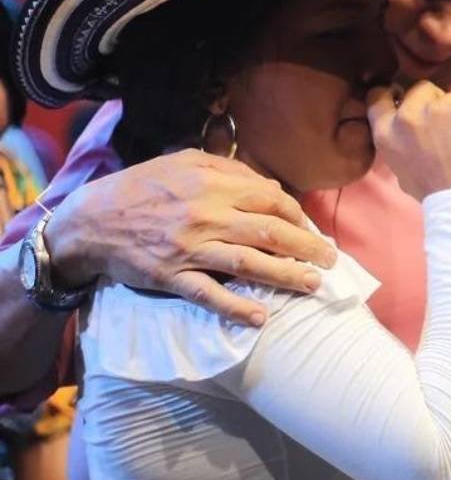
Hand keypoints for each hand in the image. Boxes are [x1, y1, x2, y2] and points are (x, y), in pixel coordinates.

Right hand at [45, 149, 335, 325]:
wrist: (91, 221)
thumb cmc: (142, 188)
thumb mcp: (183, 162)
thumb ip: (227, 169)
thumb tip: (268, 185)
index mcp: (212, 185)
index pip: (271, 200)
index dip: (299, 217)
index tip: (312, 230)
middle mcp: (206, 216)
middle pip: (270, 232)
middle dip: (308, 247)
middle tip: (331, 260)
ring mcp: (190, 249)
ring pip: (249, 264)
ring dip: (286, 276)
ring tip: (312, 285)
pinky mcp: (172, 277)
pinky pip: (209, 295)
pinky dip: (236, 307)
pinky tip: (260, 317)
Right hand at [368, 81, 450, 199]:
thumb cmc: (432, 189)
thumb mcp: (398, 167)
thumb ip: (397, 141)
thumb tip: (404, 127)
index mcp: (386, 132)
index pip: (378, 96)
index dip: (393, 93)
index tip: (403, 96)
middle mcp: (406, 117)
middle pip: (420, 89)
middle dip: (432, 100)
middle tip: (443, 124)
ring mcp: (435, 109)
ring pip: (447, 95)